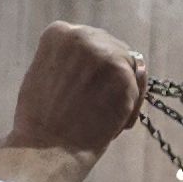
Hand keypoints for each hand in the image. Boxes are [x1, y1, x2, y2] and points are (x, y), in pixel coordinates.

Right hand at [0, 26, 145, 181]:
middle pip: (114, 48)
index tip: (88, 87)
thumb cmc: (43, 118)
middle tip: (99, 104)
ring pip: (130, 66)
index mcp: (59, 33)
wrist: (48, 148)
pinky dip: (131, 106)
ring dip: (124, 90)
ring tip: (104, 115)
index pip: (92, 40)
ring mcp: (104, 53)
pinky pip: (139, 86)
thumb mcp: (47, 72)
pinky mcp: (123, 73)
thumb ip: (70, 58)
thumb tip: (100, 56)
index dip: (94, 67)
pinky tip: (114, 123)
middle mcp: (82, 35)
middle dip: (112, 75)